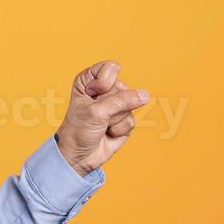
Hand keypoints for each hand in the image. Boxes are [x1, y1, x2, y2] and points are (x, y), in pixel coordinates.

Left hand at [54, 59, 149, 175]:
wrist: (78, 155)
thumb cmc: (78, 130)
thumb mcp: (96, 112)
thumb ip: (121, 101)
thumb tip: (145, 95)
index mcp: (89, 80)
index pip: (110, 68)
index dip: (104, 84)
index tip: (92, 95)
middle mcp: (103, 90)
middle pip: (123, 87)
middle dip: (111, 105)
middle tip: (97, 115)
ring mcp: (115, 105)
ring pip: (130, 105)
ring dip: (115, 119)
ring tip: (101, 125)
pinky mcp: (124, 119)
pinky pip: (132, 120)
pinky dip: (120, 129)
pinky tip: (108, 132)